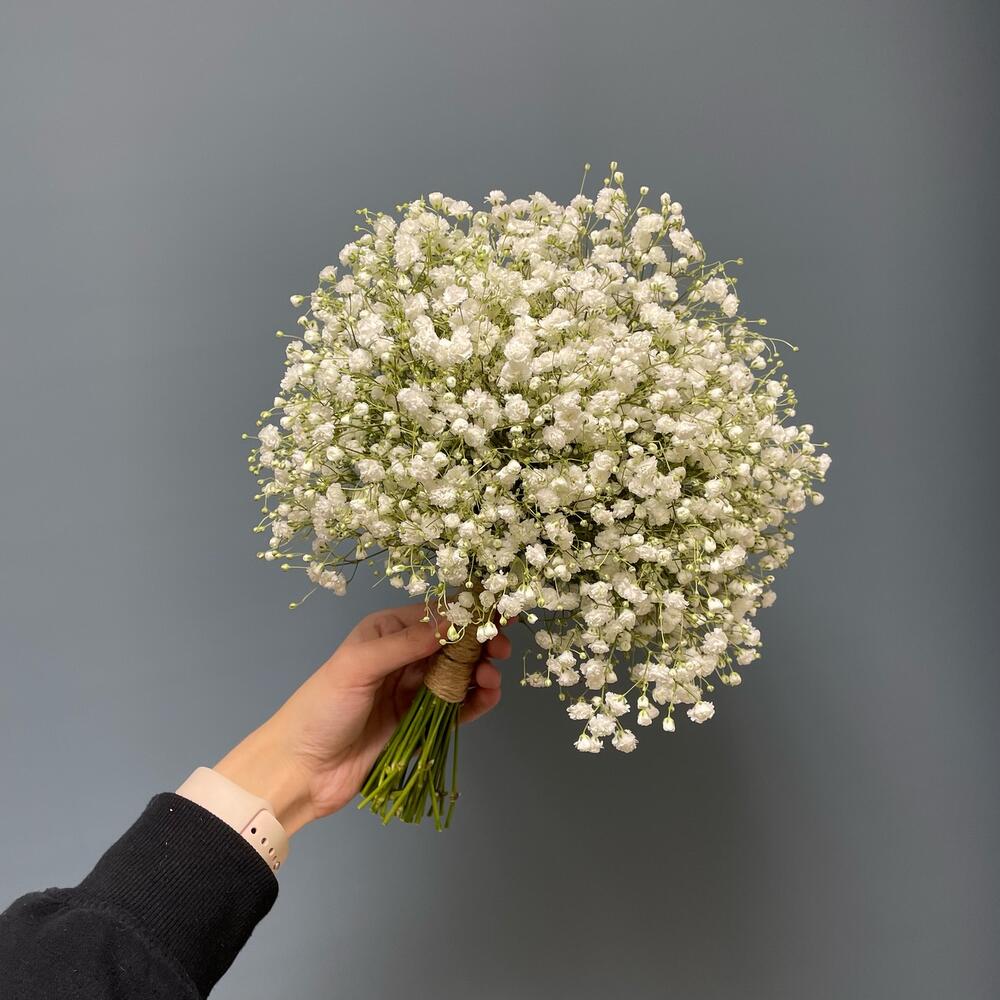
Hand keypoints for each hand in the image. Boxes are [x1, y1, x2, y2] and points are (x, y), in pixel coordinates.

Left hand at [214, 603, 510, 833]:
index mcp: (386, 632)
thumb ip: (406, 643)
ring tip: (491, 678)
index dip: (467, 612)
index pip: (434, 614)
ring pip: (459, 674)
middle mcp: (403, 657)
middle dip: (480, 643)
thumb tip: (452, 622)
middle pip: (453, 643)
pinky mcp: (421, 722)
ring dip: (480, 672)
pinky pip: (456, 707)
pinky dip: (476, 700)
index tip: (497, 612)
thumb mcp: (358, 665)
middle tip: (500, 648)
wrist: (302, 770)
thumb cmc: (321, 708)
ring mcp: (413, 691)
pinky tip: (489, 696)